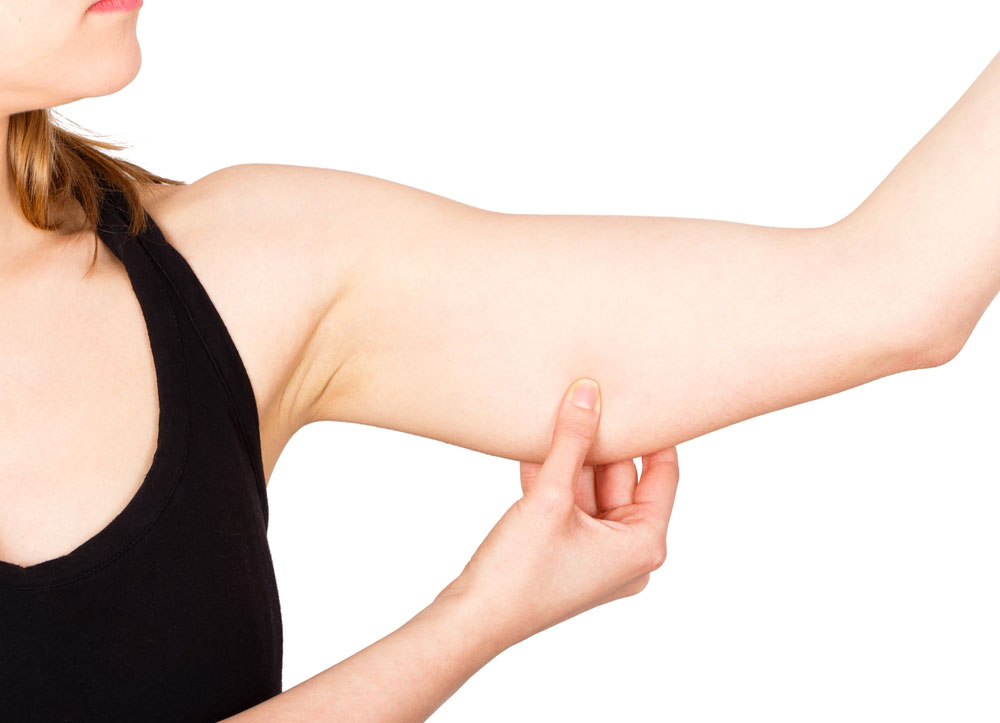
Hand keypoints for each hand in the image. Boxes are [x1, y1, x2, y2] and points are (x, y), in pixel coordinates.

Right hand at [436, 377, 679, 650]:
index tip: (643, 396)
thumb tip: (587, 392)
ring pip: (589, 488)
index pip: (662, 473)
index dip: (652, 433)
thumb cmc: (520, 574)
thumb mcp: (551, 497)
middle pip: (621, 478)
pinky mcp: (566, 553)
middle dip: (598, 441)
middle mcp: (627, 552)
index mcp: (644, 544)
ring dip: (570, 456)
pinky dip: (553, 477)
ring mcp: (596, 554)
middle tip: (586, 395)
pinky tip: (534, 445)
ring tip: (557, 413)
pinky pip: (568, 504)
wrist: (473, 618)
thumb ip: (571, 441)